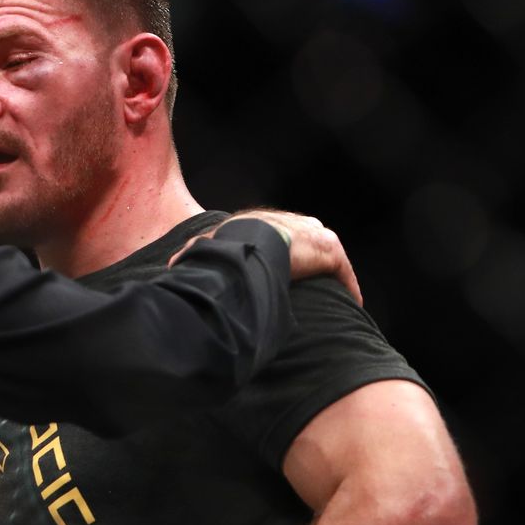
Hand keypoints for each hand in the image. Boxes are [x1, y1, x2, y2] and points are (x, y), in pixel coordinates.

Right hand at [169, 209, 362, 304]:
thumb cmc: (223, 248)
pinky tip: (351, 302)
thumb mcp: (204, 248)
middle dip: (308, 261)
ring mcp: (312, 234)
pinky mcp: (328, 249)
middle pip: (305, 242)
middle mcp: (291, 222)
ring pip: (325, 257)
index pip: (277, 235)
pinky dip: (346, 285)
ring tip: (335, 298)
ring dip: (328, 275)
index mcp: (263, 222)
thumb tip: (173, 265)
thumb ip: (196, 254)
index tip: (280, 273)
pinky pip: (341, 269)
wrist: (246, 246)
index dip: (280, 254)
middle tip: (309, 284)